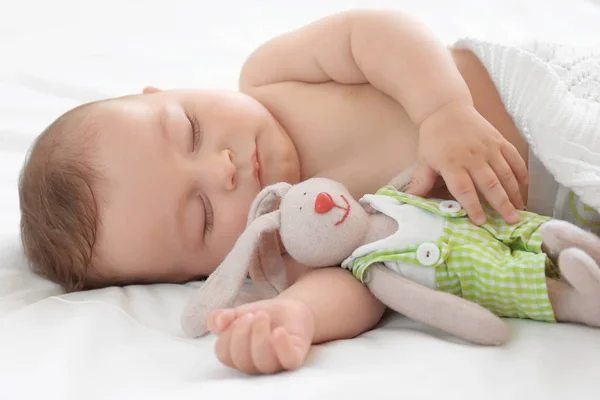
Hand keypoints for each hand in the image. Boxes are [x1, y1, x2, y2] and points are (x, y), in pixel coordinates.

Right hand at [208, 297, 314, 373]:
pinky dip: (282, 346)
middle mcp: (255, 364)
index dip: (228, 336)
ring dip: (260, 336)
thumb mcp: (238, 313)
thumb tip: (218, 324)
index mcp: (238, 356)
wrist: (291, 309)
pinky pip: (288, 360)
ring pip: (263, 362)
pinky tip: (279, 331)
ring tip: (263, 316)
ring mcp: (276, 363)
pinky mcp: (294, 358)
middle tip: (252, 315)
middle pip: (242, 361)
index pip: (225, 355)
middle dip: (243, 334)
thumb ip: (221, 318)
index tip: (239, 316)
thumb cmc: (263, 316)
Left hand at [406, 102, 527, 224]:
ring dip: (514, 192)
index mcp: (452, 164)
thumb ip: (421, 182)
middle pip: (490, 184)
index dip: (473, 206)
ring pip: (505, 173)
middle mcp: (473, 157)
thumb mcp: (424, 160)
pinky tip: (524, 185)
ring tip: (519, 208)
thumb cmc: (434, 138)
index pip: (464, 189)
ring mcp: (488, 148)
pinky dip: (521, 171)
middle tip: (511, 221)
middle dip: (502, 204)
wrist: (446, 109)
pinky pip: (513, 157)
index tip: (481, 222)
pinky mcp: (499, 140)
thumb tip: (410, 201)